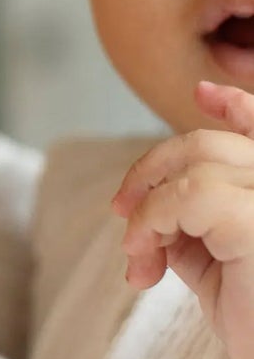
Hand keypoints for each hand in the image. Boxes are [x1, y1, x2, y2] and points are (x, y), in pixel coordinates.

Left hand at [109, 80, 253, 358]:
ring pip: (194, 166)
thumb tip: (147, 209)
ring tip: (141, 259)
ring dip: (149, 209)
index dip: (237, 105)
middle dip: (151, 172)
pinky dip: (153, 223)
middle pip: (207, 146)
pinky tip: (146, 261)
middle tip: (120, 215)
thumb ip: (193, 223)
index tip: (204, 94)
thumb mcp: (216, 264)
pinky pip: (189, 196)